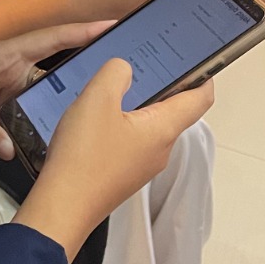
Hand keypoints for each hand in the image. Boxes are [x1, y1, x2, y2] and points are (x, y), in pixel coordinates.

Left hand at [0, 22, 114, 161]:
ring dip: (74, 95)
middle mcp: (17, 68)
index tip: (116, 25)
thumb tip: (10, 151)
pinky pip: (36, 110)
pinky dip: (52, 117)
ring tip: (111, 105)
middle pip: (61, 64)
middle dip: (91, 65)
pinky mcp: (5, 107)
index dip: (84, 31)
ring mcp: (12, 88)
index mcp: (9, 54)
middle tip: (131, 72)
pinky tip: (71, 133)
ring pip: (50, 90)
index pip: (54, 38)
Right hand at [14, 60, 213, 260]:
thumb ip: (116, 73)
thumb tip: (124, 68)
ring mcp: (142, 165)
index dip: (203, 74)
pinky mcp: (122, 174)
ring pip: (149, 126)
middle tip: (144, 61)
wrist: (61, 207)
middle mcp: (160, 150)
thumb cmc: (84, 157)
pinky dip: (121, 123)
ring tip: (114, 86)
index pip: (201, 98)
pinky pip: (131, 141)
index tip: (192, 56)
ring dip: (138, 104)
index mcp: (164, 130)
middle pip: (174, 111)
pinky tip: (97, 116)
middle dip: (164, 84)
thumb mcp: (97, 99)